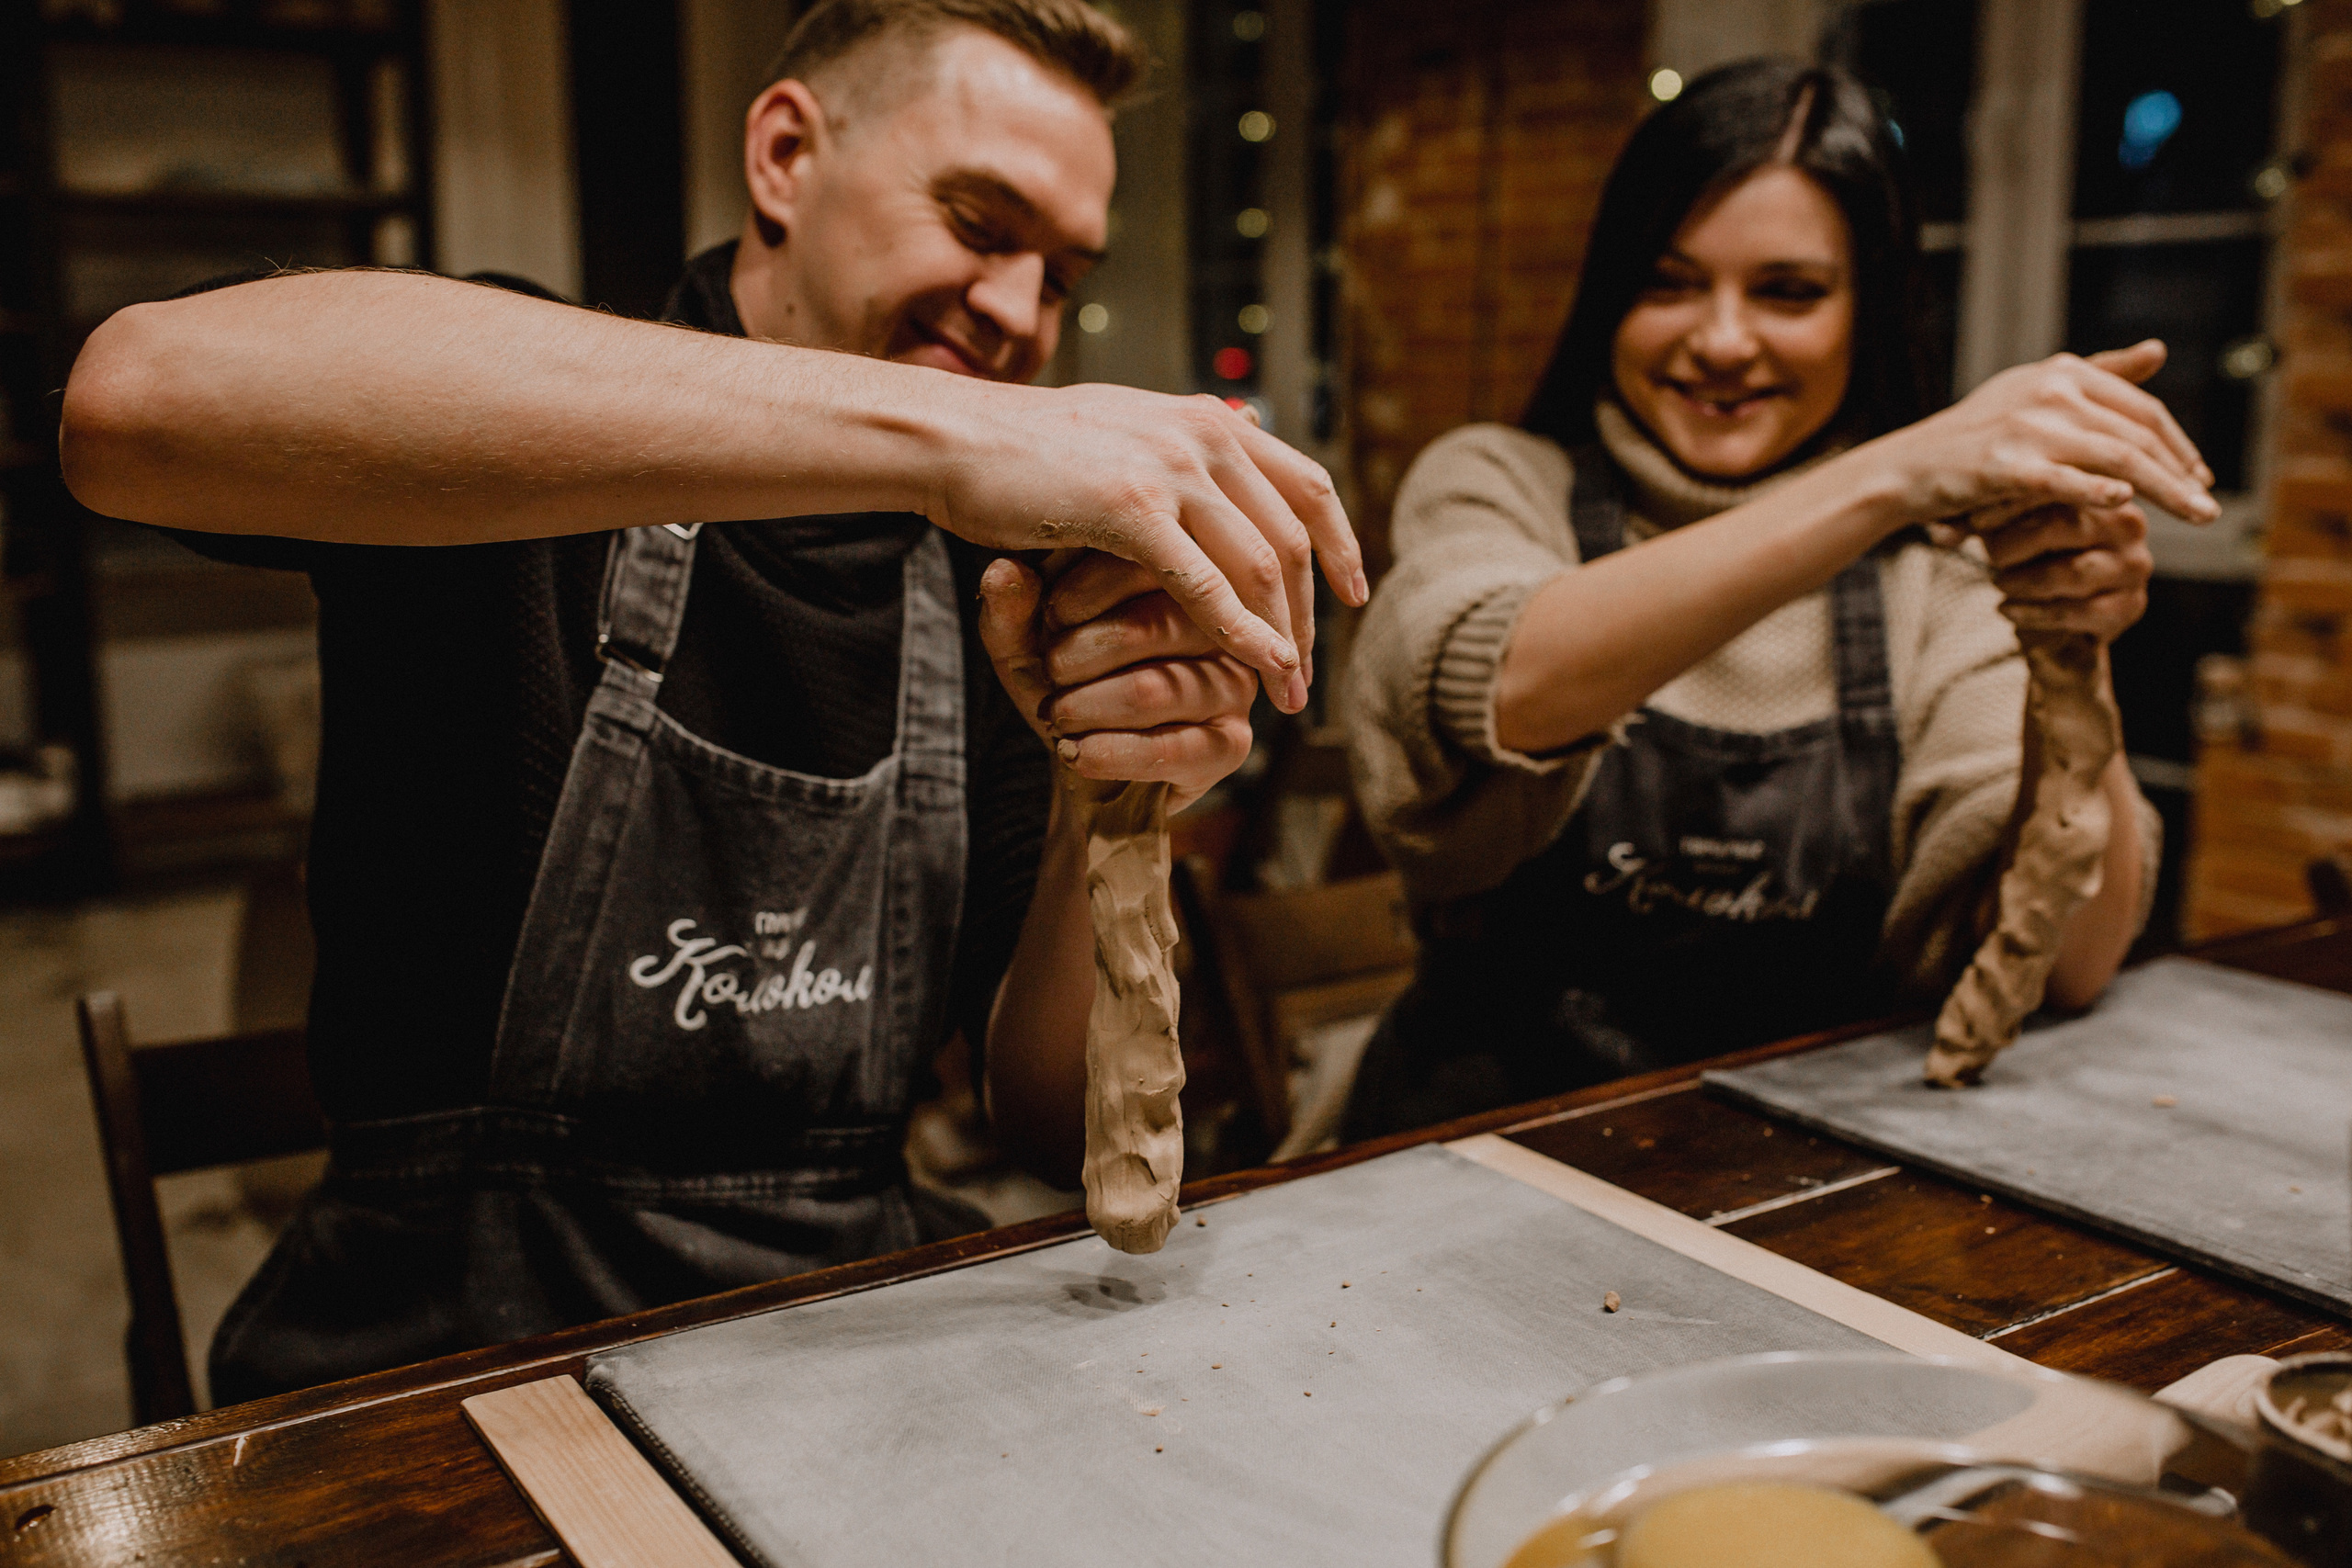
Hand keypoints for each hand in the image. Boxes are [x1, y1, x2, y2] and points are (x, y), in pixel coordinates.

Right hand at [938, 383, 1362, 714]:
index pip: (1307, 484)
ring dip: (1285, 636)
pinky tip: (1258, 672)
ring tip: (1290, 691)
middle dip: (1310, 612)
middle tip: (1310, 670)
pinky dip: (1243, 635)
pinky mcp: (1132, 511)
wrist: (956, 438)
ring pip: (1259, 565)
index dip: (1340, 544)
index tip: (1353, 594)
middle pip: (1291, 536)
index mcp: (1209, 419)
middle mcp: (1205, 435)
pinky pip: (1206, 586)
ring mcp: (1171, 470)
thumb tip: (1241, 452)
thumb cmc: (1028, 451)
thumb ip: (1184, 451)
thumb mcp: (1126, 433)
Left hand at [977, 552, 1256, 813]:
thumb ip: (1010, 608)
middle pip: (1151, 625)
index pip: (1142, 566)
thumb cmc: (1064, 682)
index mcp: (1184, 578)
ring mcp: (1235, 684)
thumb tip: (1003, 572)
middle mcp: (1222, 625)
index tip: (1045, 620)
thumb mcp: (1024, 641)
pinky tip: (1075, 754)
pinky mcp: (1233, 744)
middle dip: (1078, 656)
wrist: (1084, 759)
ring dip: (1085, 708)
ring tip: (1055, 716)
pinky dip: (1109, 753)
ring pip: (1152, 689)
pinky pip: (1169, 748)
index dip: (1078, 595)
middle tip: (1049, 674)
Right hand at [1872, 340, 2216, 531]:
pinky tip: (2125, 505)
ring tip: (2198, 516)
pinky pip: (2063, 480)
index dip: (2178, 444)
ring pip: (2117, 456)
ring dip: (2166, 489)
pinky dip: (2097, 490)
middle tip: (2209, 508)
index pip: (2142, 408)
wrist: (1908, 468)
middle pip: (2138, 433)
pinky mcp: (2003, 466)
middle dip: (2181, 472)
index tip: (2200, 477)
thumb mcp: (2037, 393)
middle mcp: (2050, 390)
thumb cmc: (1976, 437)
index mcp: (2063, 372)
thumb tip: (2159, 350)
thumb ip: (2099, 373)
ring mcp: (2027, 426)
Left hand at [1974, 500, 2154, 643]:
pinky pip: (2076, 611)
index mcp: (2101, 491)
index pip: (2060, 485)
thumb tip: (1937, 532)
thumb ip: (1973, 525)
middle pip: (2067, 524)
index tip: (1974, 521)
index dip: (2014, 503)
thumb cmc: (2027, 559)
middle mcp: (2129, 525)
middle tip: (1991, 557)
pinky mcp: (2129, 608)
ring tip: (2000, 583)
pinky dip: (2034, 613)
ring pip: (2072, 571)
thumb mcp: (2000, 532)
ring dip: (2024, 581)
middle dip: (2018, 544)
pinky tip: (2008, 610)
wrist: (2053, 622)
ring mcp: (2135, 567)